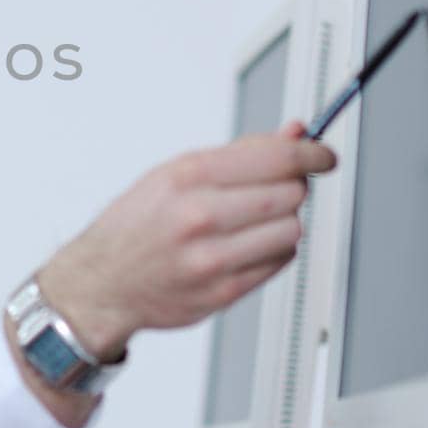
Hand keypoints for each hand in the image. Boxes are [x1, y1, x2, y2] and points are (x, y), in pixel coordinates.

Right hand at [38, 121, 336, 360]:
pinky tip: (249, 245)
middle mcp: (199, 215)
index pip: (276, 159)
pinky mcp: (223, 291)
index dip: (312, 154)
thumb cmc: (137, 224)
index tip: (323, 156)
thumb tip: (295, 136)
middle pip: (290, 193)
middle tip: (277, 188)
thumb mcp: (176, 173)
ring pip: (291, 230)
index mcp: (187, 176)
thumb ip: (240, 154)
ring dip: (284, 223)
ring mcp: (212, 257)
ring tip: (257, 221)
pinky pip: (279, 263)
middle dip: (292, 187)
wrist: (104, 281)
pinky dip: (274, 250)